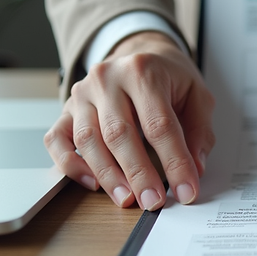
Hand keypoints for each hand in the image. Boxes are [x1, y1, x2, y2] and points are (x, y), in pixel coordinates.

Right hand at [44, 32, 215, 209]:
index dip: (174, 162)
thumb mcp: (197, 95)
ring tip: (128, 198)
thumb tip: (195, 168)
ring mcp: (82, 94)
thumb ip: (199, 131)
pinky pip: (57, 140)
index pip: (159, 124)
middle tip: (154, 201)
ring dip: (108, 175)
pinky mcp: (66, 109)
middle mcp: (106, 79)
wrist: (140, 54)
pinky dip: (71, 166)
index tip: (186, 190)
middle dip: (138, 174)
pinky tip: (93, 183)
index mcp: (143, 71)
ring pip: (88, 140)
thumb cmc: (168, 78)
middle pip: (119, 133)